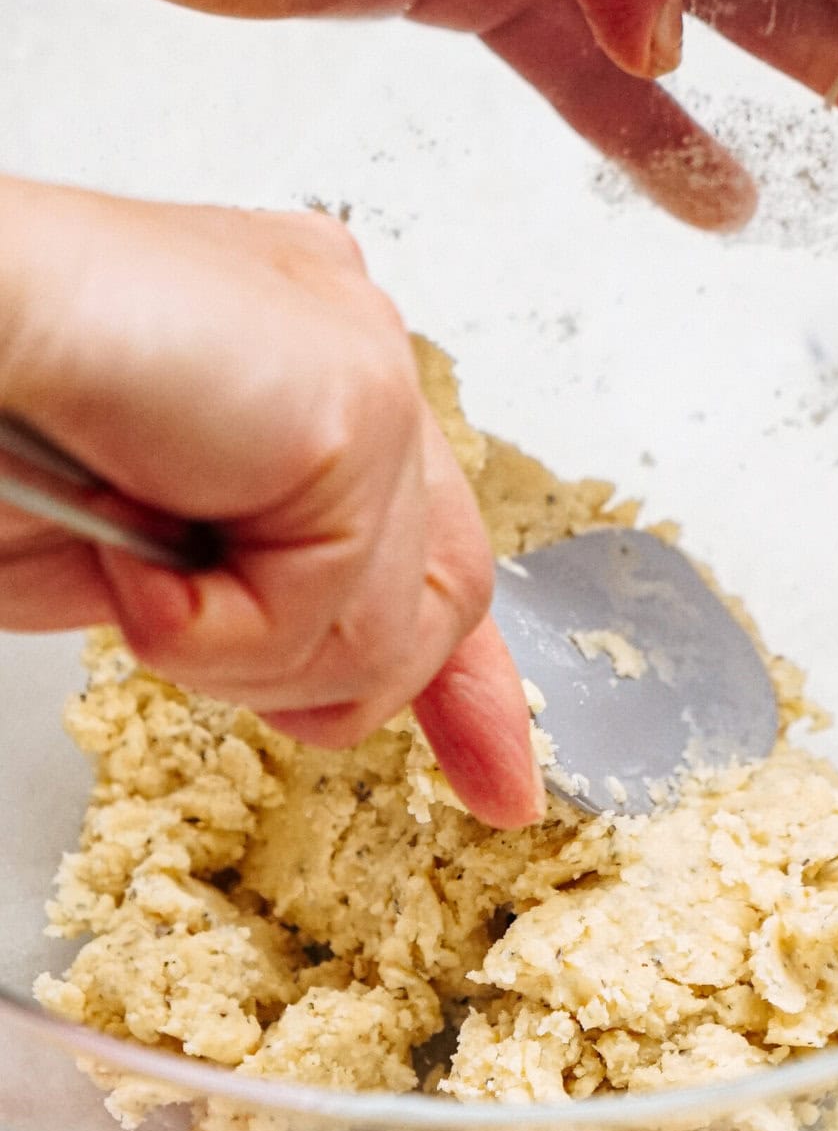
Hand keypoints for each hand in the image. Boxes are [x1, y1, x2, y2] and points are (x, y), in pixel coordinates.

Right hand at [0, 176, 543, 827]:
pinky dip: (207, 628)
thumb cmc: (2, 422)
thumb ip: (259, 600)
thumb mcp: (155, 558)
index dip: (466, 684)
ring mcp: (365, 366)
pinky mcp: (356, 404)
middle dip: (336, 678)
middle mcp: (351, 351)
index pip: (436, 544)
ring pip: (390, 625)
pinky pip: (328, 605)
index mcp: (304, 370)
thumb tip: (331, 682)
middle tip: (217, 652)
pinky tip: (133, 552)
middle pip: (442, 596)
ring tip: (137, 573)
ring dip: (239, 651)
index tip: (495, 780)